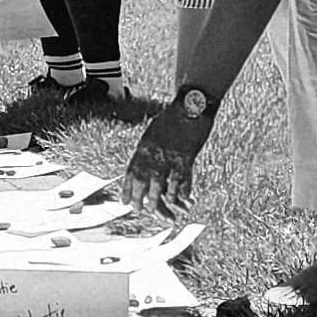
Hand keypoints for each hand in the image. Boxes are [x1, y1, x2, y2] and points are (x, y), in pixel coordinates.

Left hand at [124, 96, 212, 218]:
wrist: (192, 103)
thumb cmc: (174, 116)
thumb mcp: (155, 130)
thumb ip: (149, 147)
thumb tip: (143, 160)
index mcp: (144, 146)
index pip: (132, 172)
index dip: (127, 189)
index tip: (124, 202)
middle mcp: (154, 153)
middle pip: (143, 181)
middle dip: (139, 199)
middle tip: (138, 211)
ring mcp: (170, 156)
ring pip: (160, 185)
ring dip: (158, 201)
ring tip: (157, 213)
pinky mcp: (186, 157)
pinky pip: (182, 180)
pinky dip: (182, 192)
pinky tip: (183, 201)